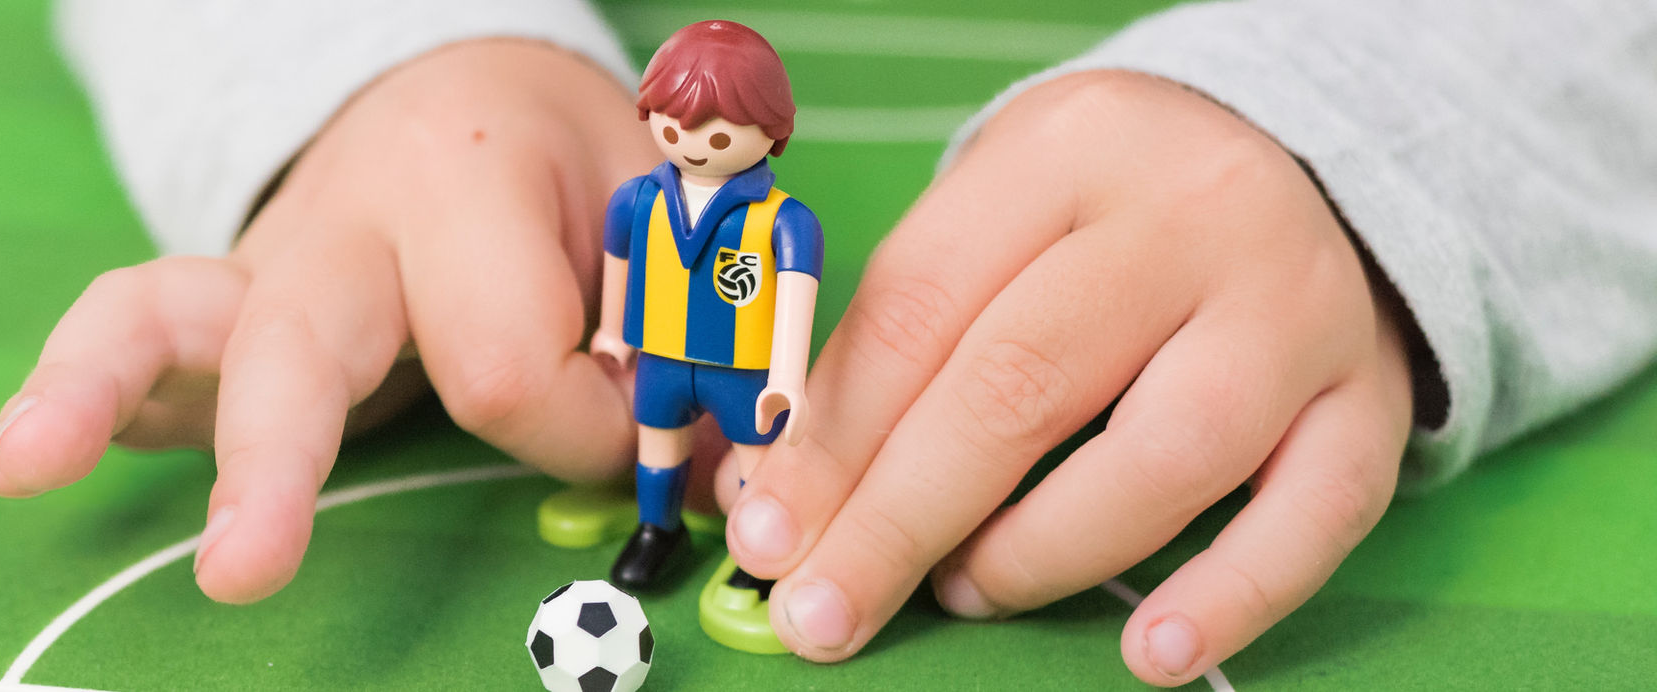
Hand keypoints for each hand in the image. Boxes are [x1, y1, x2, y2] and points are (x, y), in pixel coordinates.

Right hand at [0, 40, 656, 603]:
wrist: (461, 95)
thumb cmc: (568, 163)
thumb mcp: (657, 211)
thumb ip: (680, 326)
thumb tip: (713, 469)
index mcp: (467, 183)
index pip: (510, 367)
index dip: (586, 428)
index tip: (641, 427)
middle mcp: (346, 224)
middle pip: (301, 347)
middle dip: (275, 464)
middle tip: (243, 570)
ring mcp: (267, 268)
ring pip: (162, 316)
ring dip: (97, 395)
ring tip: (22, 464)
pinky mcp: (223, 308)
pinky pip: (142, 341)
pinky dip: (103, 400)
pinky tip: (38, 455)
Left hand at [727, 71, 1413, 684]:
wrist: (1299, 163)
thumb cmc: (1101, 214)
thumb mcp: (991, 220)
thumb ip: (895, 344)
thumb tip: (782, 496)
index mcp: (1064, 152)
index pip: (921, 305)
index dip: (833, 435)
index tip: (769, 531)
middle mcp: (1188, 218)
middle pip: (1022, 383)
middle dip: (901, 517)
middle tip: (827, 606)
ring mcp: (1293, 308)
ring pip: (1167, 452)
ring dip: (1042, 551)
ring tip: (969, 589)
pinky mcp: (1368, 396)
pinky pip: (1317, 512)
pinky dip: (1232, 596)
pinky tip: (1151, 650)